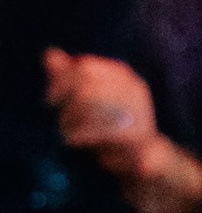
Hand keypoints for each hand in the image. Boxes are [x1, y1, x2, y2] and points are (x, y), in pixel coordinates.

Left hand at [43, 46, 160, 183]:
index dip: (62, 81)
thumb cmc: (108, 127)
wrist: (140, 158)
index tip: (50, 98)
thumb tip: (49, 53)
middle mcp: (134, 89)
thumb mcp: (87, 99)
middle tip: (54, 115)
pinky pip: (99, 131)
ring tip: (63, 130)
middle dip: (66, 100)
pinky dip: (80, 135)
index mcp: (124, 76)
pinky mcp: (136, 136)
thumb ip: (69, 76)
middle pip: (88, 85)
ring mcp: (138, 112)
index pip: (86, 67)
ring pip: (91, 103)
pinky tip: (71, 142)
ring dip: (70, 118)